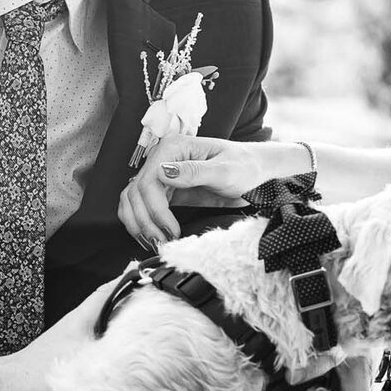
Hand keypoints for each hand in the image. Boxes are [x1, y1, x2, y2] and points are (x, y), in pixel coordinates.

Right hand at [117, 135, 302, 250]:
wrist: (258, 174)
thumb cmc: (246, 168)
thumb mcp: (225, 171)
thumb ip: (194, 172)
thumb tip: (163, 172)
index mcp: (174, 147)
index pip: (148, 181)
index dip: (155, 210)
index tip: (170, 230)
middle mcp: (163, 158)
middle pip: (136, 193)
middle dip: (146, 221)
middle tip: (162, 242)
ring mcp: (163, 174)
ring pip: (132, 200)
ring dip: (139, 224)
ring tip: (156, 243)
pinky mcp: (168, 190)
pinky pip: (142, 206)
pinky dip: (141, 222)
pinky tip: (151, 236)